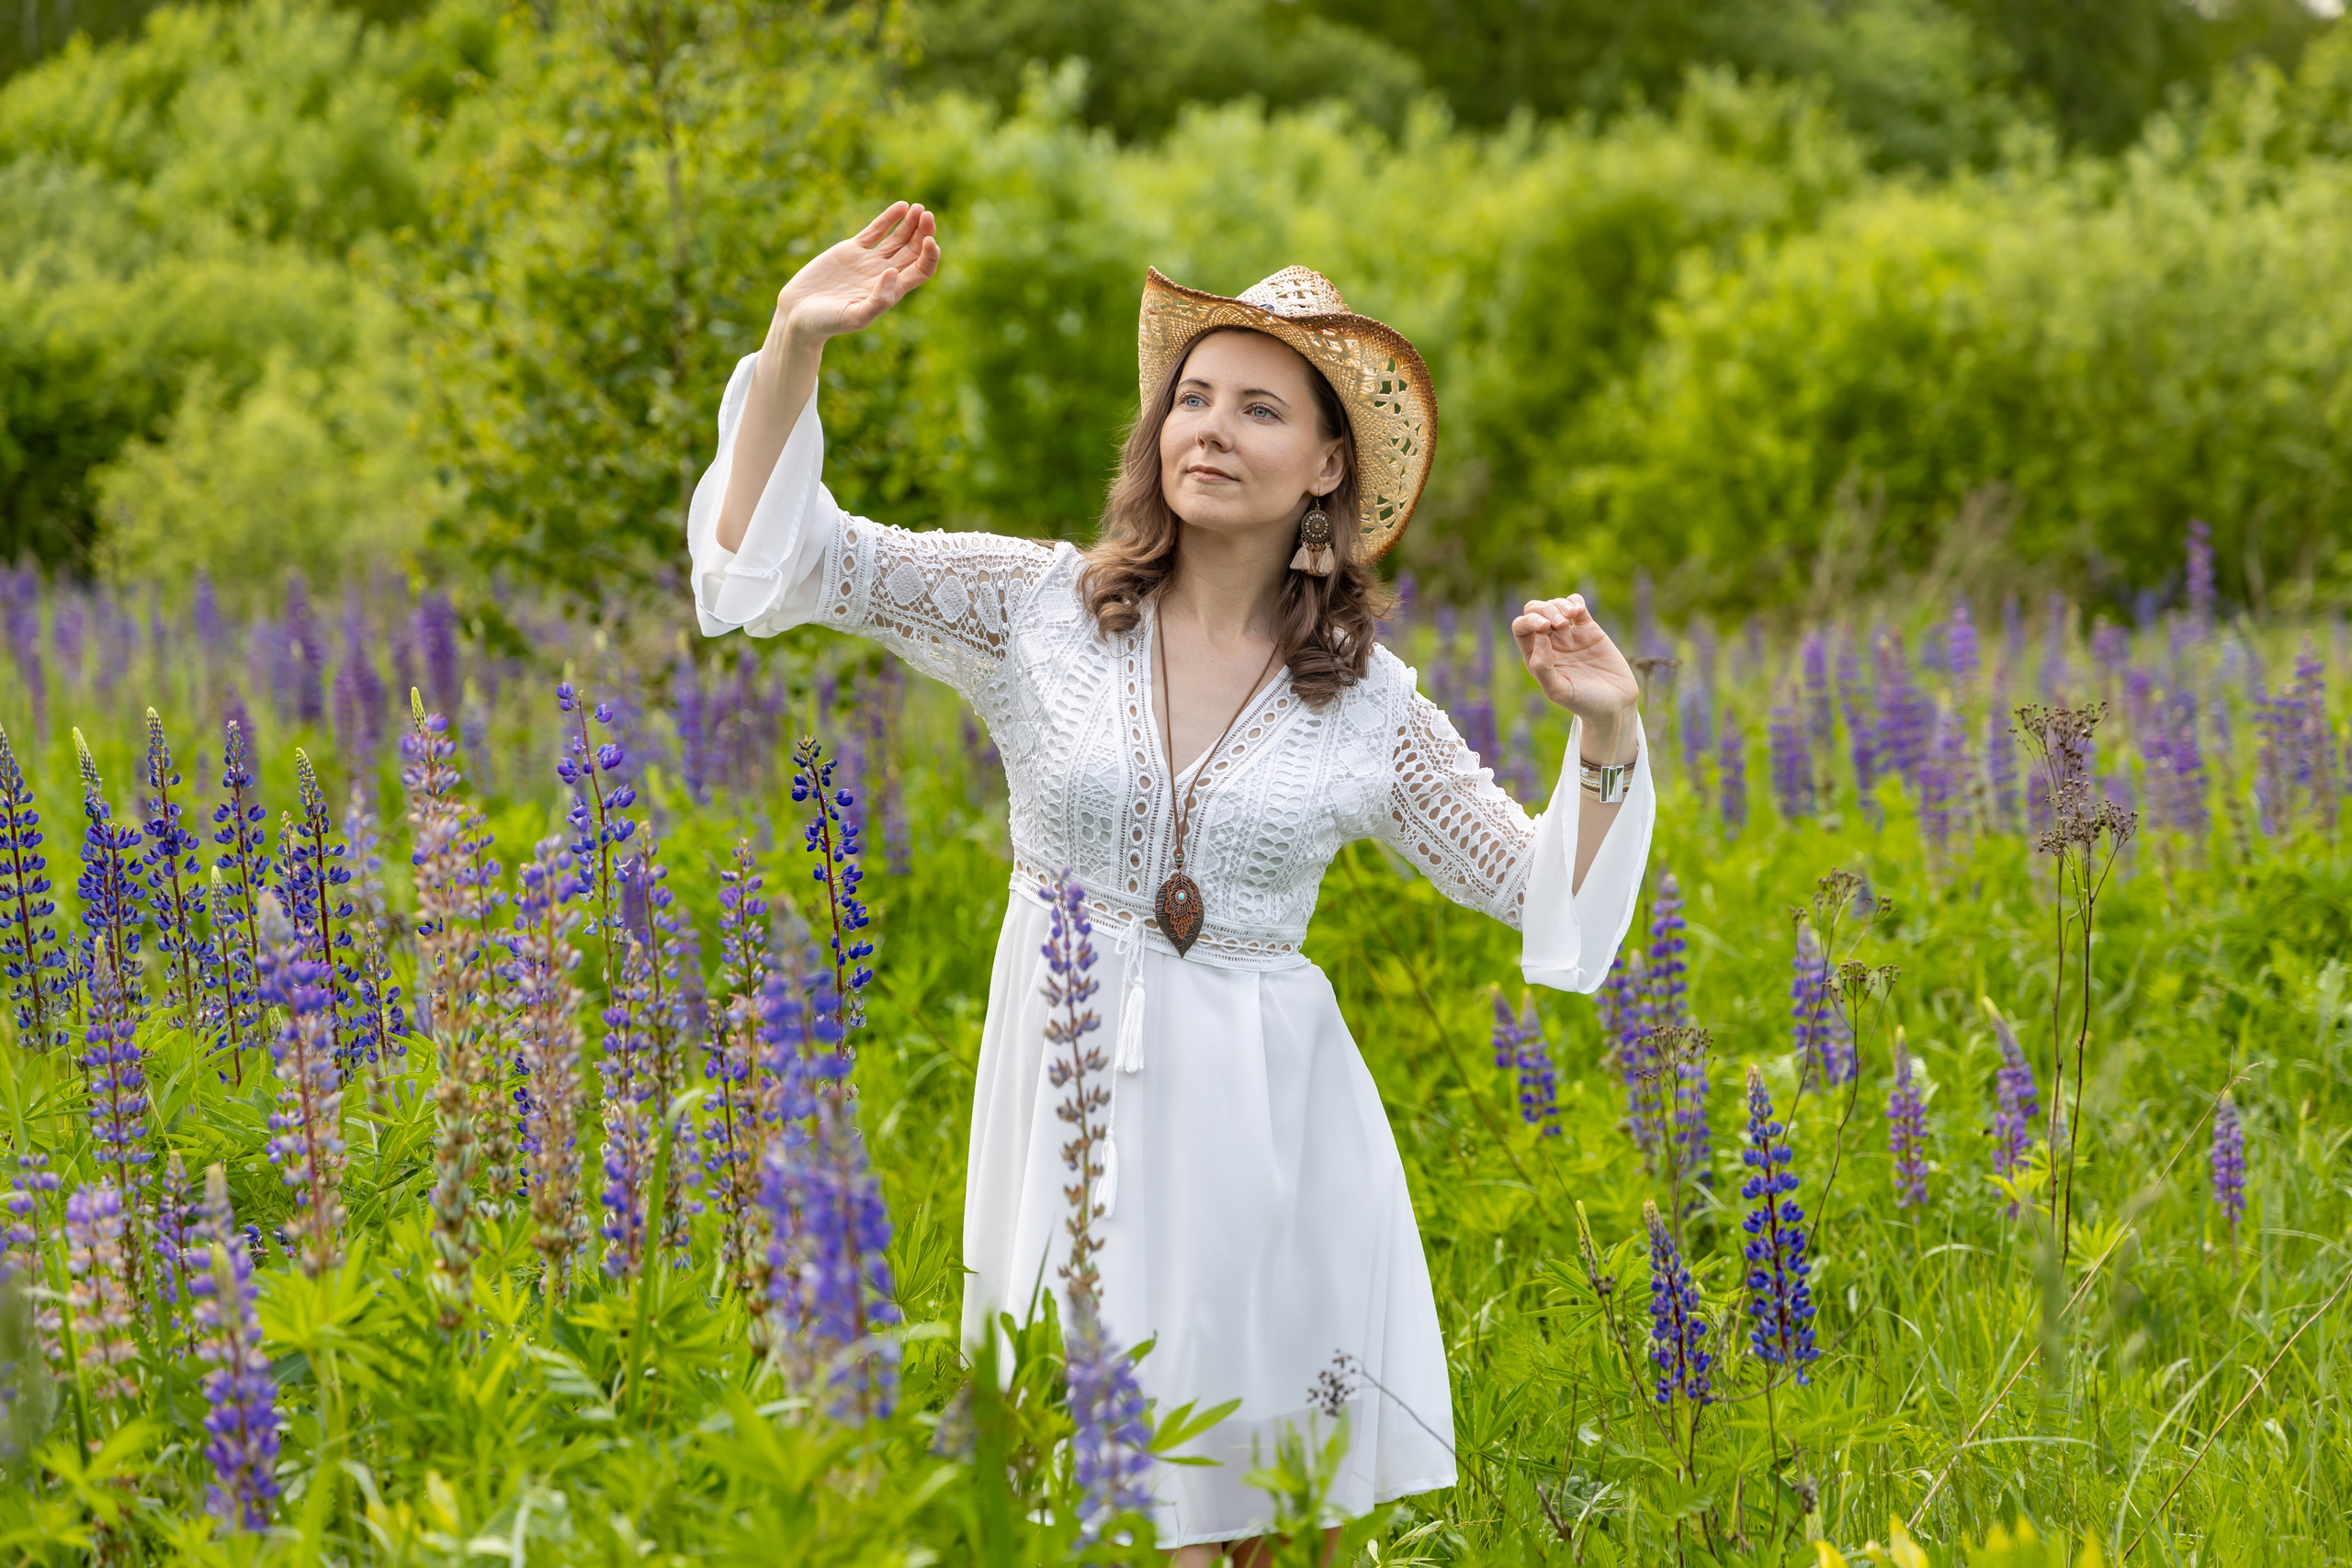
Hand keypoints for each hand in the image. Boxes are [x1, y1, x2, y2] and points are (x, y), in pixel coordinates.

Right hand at [772, 201, 939, 345]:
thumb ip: (878, 300)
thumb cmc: (827, 322)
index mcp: (891, 292)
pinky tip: (901, 206)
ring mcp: (869, 261)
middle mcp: (884, 275)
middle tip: (928, 215)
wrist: (798, 313)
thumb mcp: (855, 317)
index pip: (921, 270)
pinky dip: (889, 219)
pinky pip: (875, 231)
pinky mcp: (852, 250)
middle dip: (923, 233)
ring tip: (920, 208)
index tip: (931, 241)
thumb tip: (894, 273)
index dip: (930, 256)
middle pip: (913, 251)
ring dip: (910, 223)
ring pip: (897, 238)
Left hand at [1512, 595, 1640, 762]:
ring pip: (1555, 605)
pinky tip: (1578, 610)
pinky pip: (1577, 606)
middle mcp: (1550, 643)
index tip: (1544, 628)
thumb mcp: (1559, 691)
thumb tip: (1539, 636)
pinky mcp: (1590, 630)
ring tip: (1572, 616)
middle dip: (1543, 609)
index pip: (1521, 628)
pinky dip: (1575, 601)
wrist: (1615, 704)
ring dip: (1559, 604)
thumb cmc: (1584, 702)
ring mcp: (1570, 635)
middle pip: (1535, 611)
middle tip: (1559, 624)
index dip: (1528, 621)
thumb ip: (1542, 667)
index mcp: (1537, 657)